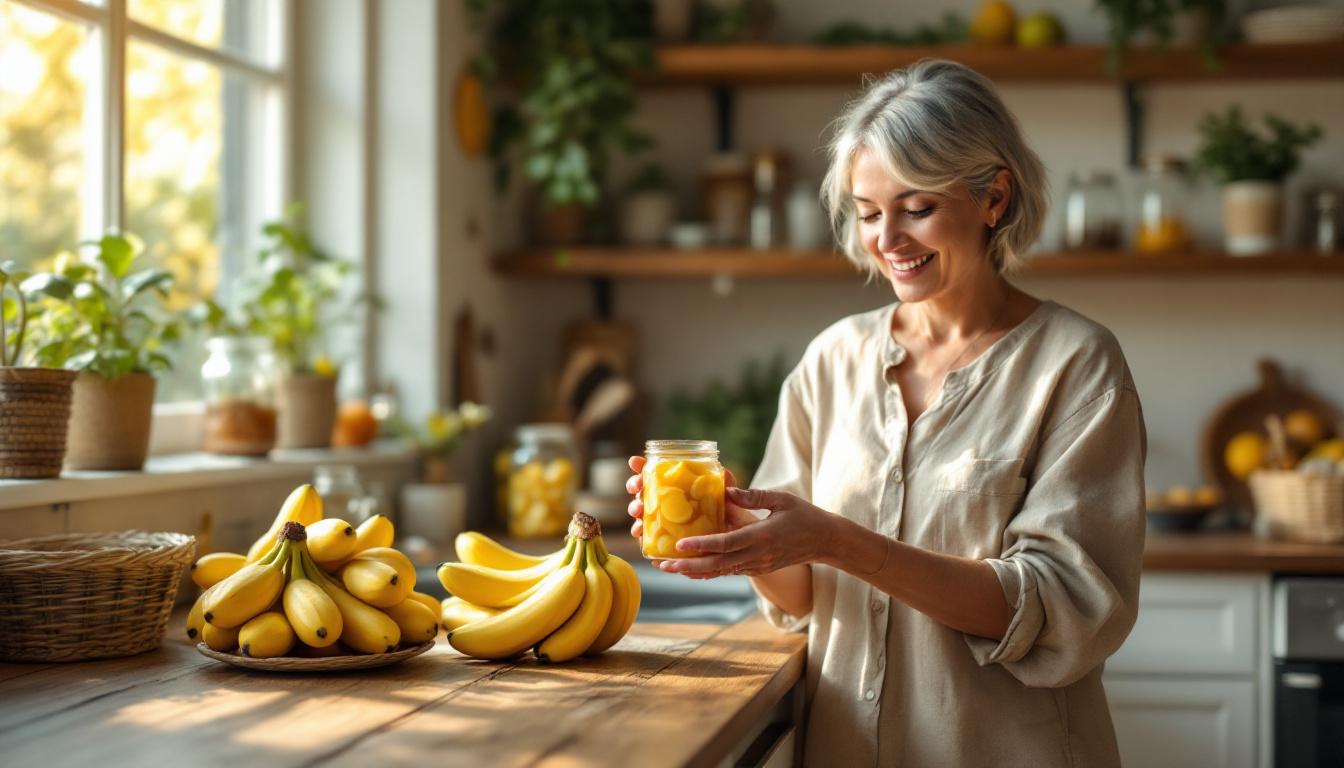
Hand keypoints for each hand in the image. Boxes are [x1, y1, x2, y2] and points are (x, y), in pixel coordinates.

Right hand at [624, 456, 751, 542]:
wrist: (731, 542)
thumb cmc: (728, 515)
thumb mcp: (732, 501)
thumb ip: (733, 487)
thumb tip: (726, 473)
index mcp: (677, 485)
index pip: (655, 472)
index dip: (641, 466)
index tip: (634, 462)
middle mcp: (665, 500)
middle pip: (643, 490)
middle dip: (635, 487)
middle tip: (638, 488)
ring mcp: (662, 519)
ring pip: (641, 512)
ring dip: (635, 510)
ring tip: (639, 512)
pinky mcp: (661, 540)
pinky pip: (647, 537)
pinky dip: (640, 535)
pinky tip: (640, 534)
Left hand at [662, 487, 833, 578]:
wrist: (825, 541)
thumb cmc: (804, 515)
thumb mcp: (782, 499)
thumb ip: (754, 495)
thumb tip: (727, 489)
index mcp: (762, 536)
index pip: (727, 543)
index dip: (702, 545)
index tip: (681, 545)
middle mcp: (757, 555)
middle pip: (718, 564)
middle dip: (689, 566)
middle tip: (663, 565)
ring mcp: (757, 565)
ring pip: (721, 572)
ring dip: (694, 571)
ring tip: (669, 568)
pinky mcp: (758, 568)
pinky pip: (729, 572)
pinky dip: (709, 572)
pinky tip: (691, 570)